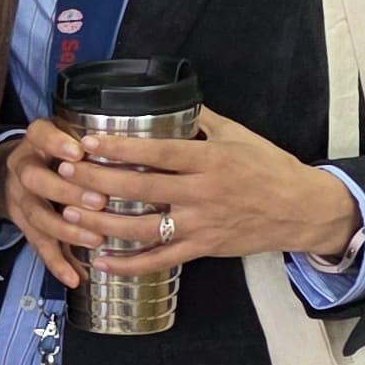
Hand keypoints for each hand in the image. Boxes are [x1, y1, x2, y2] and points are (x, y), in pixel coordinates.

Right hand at [0, 123, 100, 291]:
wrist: (18, 171)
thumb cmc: (57, 151)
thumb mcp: (68, 133)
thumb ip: (94, 139)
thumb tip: (140, 147)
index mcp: (36, 141)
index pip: (39, 135)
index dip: (56, 144)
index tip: (79, 152)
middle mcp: (23, 168)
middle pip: (35, 179)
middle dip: (66, 192)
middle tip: (99, 201)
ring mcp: (20, 198)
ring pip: (36, 216)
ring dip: (65, 230)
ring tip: (94, 240)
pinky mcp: (23, 224)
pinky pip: (37, 244)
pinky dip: (56, 263)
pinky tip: (74, 277)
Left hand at [42, 109, 358, 280]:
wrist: (302, 209)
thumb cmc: (269, 167)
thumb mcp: (238, 135)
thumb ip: (200, 120)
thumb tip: (166, 100)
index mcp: (209, 160)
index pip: (157, 153)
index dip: (120, 148)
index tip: (87, 142)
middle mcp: (202, 193)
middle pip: (140, 189)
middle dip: (97, 182)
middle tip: (63, 173)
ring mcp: (201, 224)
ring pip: (143, 227)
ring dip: (103, 222)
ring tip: (69, 213)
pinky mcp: (203, 248)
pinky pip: (161, 260)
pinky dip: (129, 264)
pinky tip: (101, 261)